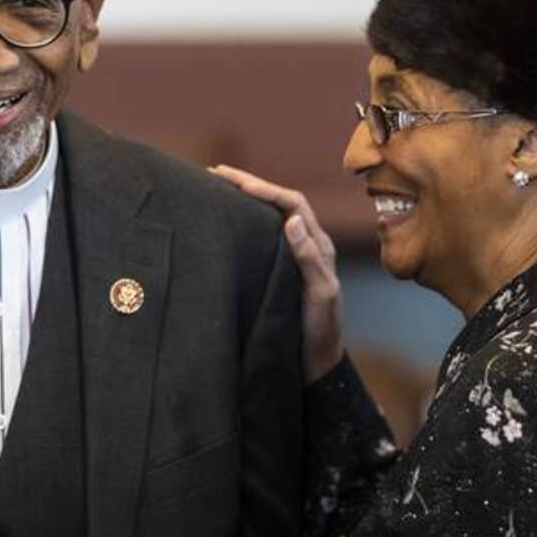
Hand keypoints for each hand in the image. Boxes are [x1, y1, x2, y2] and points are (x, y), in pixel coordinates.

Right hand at [210, 165, 344, 382]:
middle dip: (249, 184)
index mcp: (319, 246)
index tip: (234, 181)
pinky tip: (227, 222)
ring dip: (247, 200)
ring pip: (271, 217)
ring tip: (216, 189)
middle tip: (215, 173)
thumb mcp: (320, 295)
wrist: (318, 363)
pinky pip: (264, 236)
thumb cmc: (321, 331)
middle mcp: (307, 245)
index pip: (292, 204)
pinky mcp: (280, 270)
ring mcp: (294, 256)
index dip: (264, 188)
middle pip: (279, 203)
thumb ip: (309, 258)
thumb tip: (291, 220)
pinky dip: (246, 222)